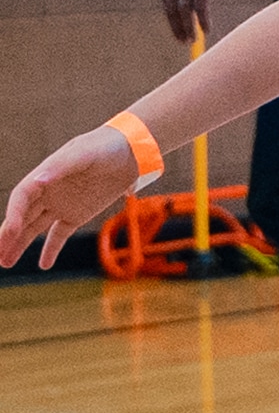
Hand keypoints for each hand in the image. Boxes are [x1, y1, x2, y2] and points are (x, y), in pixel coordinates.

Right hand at [0, 128, 141, 269]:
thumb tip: (38, 180)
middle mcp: (47, 192)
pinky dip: (51, 249)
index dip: (14, 215)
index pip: (21, 197)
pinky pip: (60, 234)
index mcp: (45, 175)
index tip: (10, 233)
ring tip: (5, 263)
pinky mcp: (77, 214)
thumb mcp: (84, 153)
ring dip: (21, 245)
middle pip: (22, 216)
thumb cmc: (105, 146)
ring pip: (35, 228)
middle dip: (8, 235)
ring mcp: (61, 204)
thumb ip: (61, 167)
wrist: (132, 152)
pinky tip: (44, 265)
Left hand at [160, 0, 235, 42]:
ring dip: (189, 27)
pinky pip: (201, 5)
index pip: (166, 2)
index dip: (171, 19)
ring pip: (185, 10)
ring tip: (193, 40)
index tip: (178, 30)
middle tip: (182, 41)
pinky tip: (207, 29)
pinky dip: (203, 19)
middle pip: (172, 8)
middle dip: (177, 27)